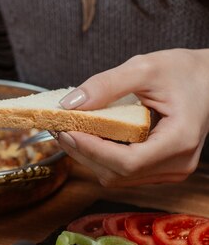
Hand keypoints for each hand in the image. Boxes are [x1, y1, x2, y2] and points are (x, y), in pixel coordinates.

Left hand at [56, 49, 208, 186]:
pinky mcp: (160, 170)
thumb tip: (69, 104)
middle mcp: (177, 165)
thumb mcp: (145, 67)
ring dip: (89, 157)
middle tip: (58, 128)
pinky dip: (101, 157)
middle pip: (117, 174)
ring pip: (116, 177)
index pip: (127, 162)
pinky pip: (123, 173)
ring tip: (69, 131)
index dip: (92, 150)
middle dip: (83, 153)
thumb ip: (106, 84)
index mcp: (180, 140)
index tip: (66, 131)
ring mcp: (170, 171)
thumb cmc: (185, 71)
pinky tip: (88, 138)